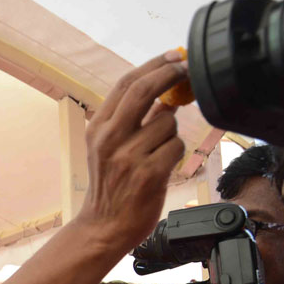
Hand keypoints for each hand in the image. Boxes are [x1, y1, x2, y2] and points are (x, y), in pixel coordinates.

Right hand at [76, 51, 187, 252]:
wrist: (104, 227)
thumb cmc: (111, 186)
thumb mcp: (107, 148)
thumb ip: (130, 121)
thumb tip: (164, 93)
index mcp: (98, 129)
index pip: (125, 84)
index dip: (153, 65)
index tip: (174, 56)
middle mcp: (109, 140)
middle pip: (143, 90)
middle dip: (170, 74)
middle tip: (186, 69)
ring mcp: (128, 157)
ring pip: (167, 122)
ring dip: (171, 132)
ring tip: (157, 151)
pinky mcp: (148, 174)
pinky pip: (176, 147)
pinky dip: (175, 153)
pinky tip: (162, 166)